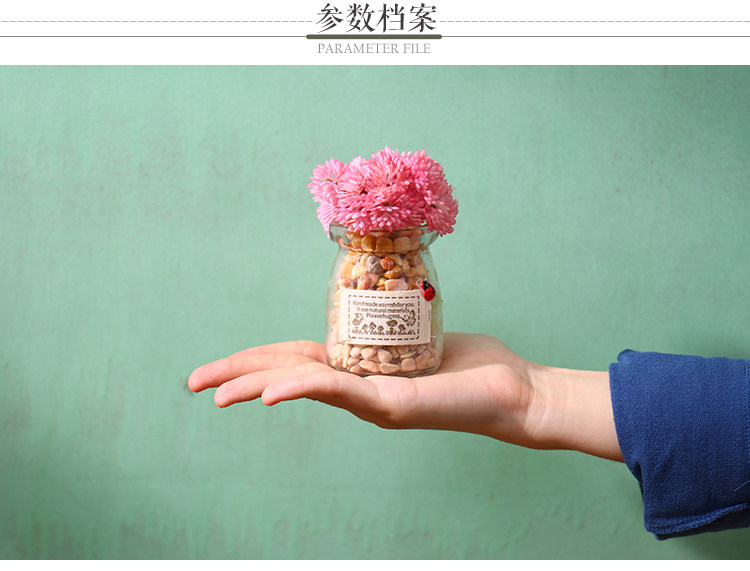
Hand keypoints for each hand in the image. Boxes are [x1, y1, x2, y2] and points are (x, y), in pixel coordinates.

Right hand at [187, 333, 622, 460]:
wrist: (516, 393)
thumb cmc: (474, 366)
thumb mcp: (421, 335)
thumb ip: (393, 323)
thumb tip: (383, 290)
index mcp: (359, 370)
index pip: (294, 361)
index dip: (255, 361)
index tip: (219, 366)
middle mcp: (357, 389)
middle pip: (284, 376)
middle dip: (237, 378)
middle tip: (192, 383)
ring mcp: (371, 401)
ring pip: (301, 386)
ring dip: (255, 387)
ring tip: (215, 392)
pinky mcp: (392, 405)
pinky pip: (340, 392)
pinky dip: (302, 389)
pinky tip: (271, 394)